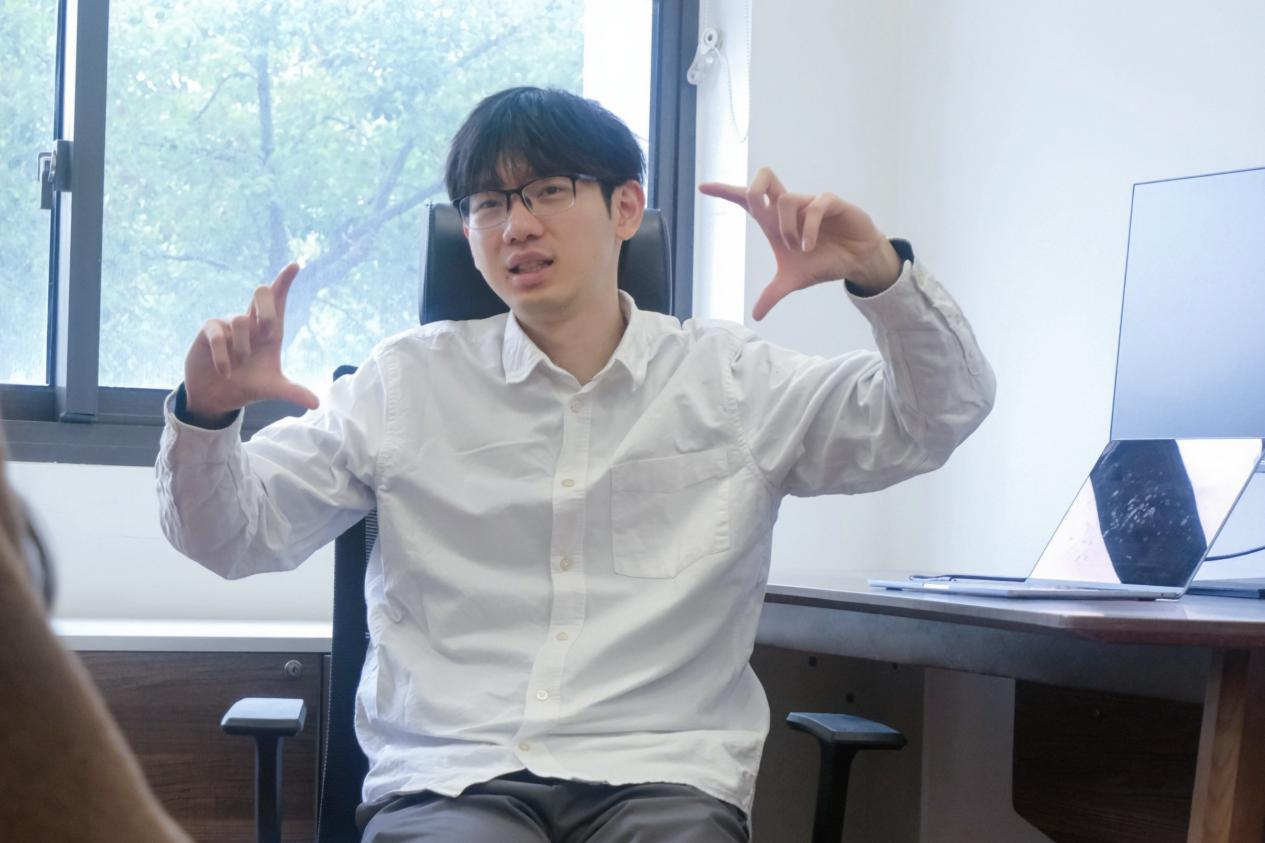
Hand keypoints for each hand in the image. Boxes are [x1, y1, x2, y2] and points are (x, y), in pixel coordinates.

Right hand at [183, 262, 318, 423]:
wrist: (217, 396)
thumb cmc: (248, 384)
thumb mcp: (272, 389)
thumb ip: (293, 392)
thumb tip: (316, 404)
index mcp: (270, 330)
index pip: (279, 300)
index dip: (285, 281)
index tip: (295, 264)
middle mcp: (251, 322)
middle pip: (262, 293)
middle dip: (268, 309)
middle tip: (267, 334)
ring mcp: (229, 324)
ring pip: (241, 321)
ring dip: (242, 349)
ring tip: (239, 365)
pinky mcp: (209, 330)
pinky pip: (219, 336)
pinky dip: (224, 356)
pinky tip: (226, 371)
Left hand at [699, 168, 902, 319]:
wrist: (856, 262)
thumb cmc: (822, 262)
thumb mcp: (793, 281)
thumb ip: (772, 294)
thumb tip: (755, 315)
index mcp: (775, 221)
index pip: (746, 200)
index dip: (725, 192)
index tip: (702, 187)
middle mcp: (790, 207)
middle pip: (765, 178)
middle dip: (753, 187)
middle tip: (753, 205)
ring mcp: (810, 202)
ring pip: (787, 199)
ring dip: (788, 226)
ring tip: (799, 248)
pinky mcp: (831, 202)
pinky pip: (815, 205)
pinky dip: (809, 227)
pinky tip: (810, 245)